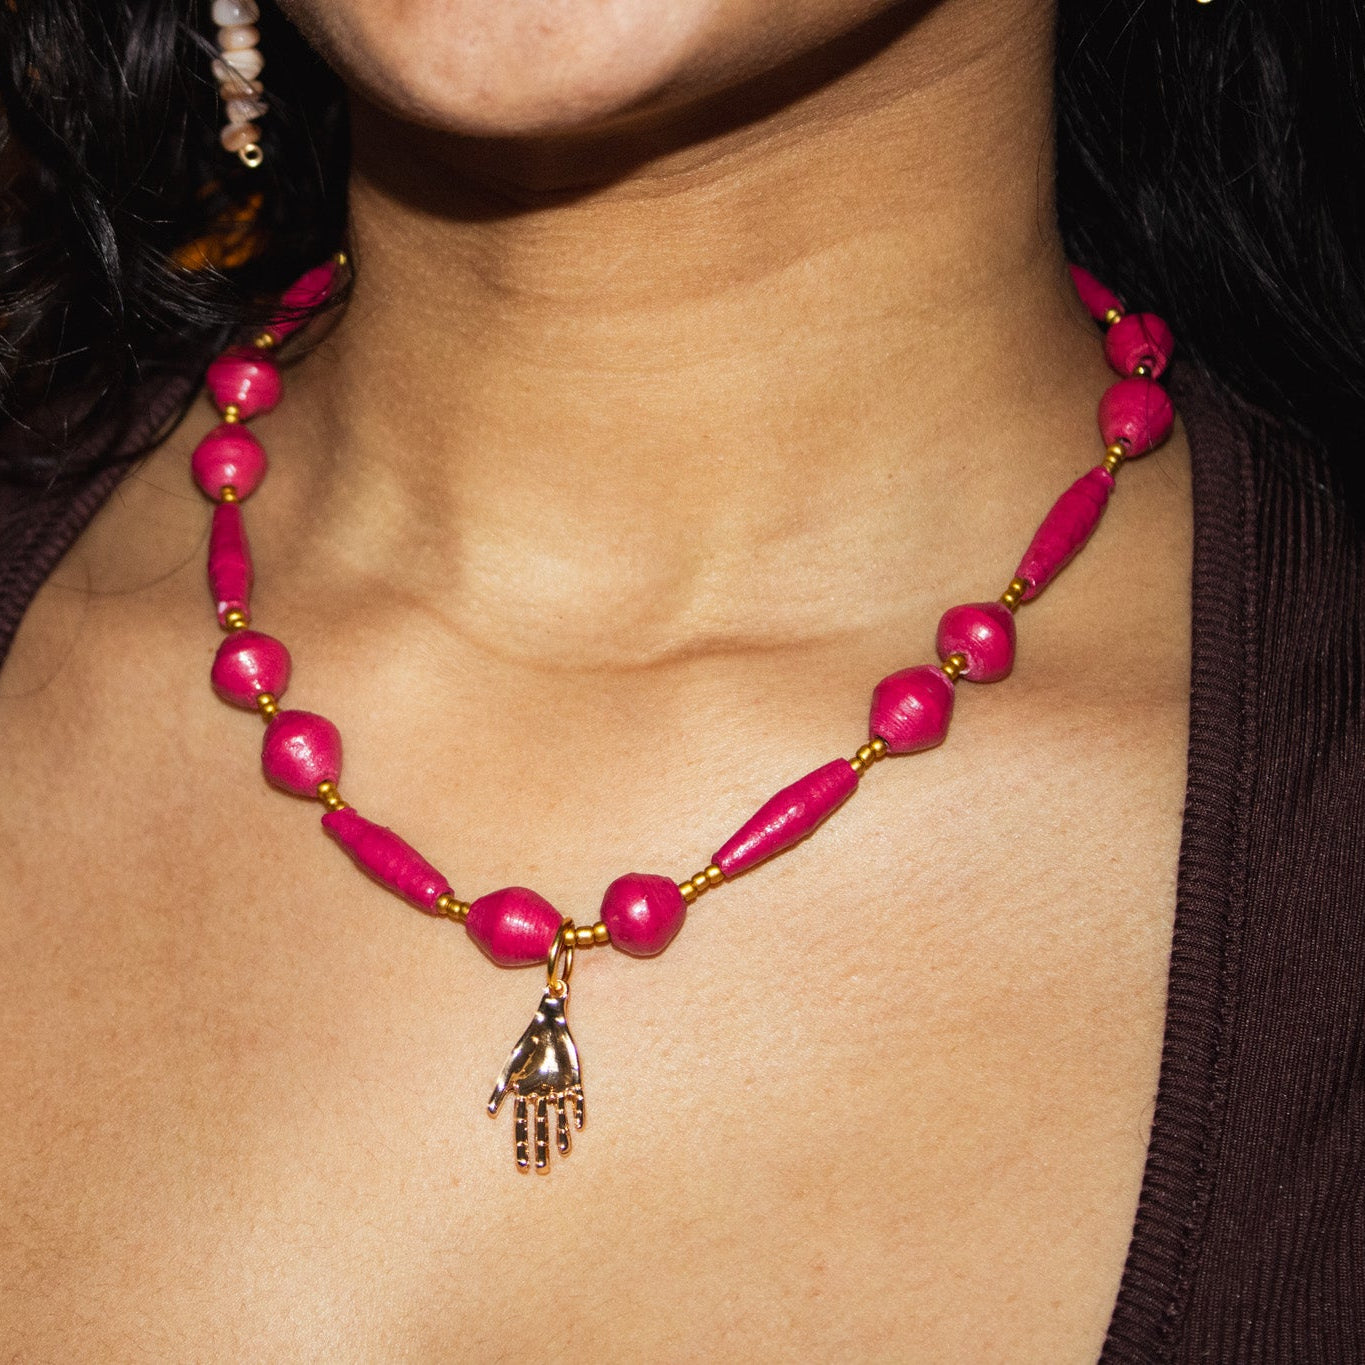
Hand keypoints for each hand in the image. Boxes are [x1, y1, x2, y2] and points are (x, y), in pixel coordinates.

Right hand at [488, 987, 584, 1171]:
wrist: (547, 1024)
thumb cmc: (526, 1045)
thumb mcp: (509, 1068)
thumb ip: (499, 1089)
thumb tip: (487, 1113)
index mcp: (525, 1095)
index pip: (523, 1126)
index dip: (523, 1145)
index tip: (523, 1166)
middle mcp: (542, 1097)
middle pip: (541, 1127)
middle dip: (541, 1147)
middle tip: (542, 1169)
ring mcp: (559, 1090)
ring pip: (560, 1118)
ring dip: (562, 1134)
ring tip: (564, 1152)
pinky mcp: (575, 1081)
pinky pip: (577, 1101)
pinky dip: (577, 1112)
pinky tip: (578, 1126)